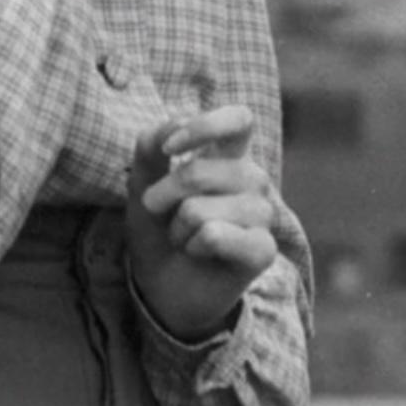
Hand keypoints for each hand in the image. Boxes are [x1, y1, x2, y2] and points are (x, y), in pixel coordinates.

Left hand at [124, 104, 279, 340]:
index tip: (168, 149)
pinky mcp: (263, 249)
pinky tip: (200, 253)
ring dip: (178, 228)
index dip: (203, 127)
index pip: (239, 119)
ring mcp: (262, 214)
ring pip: (201, 210)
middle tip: (157, 210)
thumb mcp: (142, 182)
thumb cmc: (158, 228)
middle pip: (201, 171)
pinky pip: (215, 236)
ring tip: (184, 237)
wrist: (162, 286)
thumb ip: (151, 146)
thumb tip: (171, 126)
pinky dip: (193, 246)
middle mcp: (252, 179)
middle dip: (164, 194)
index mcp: (230, 155)